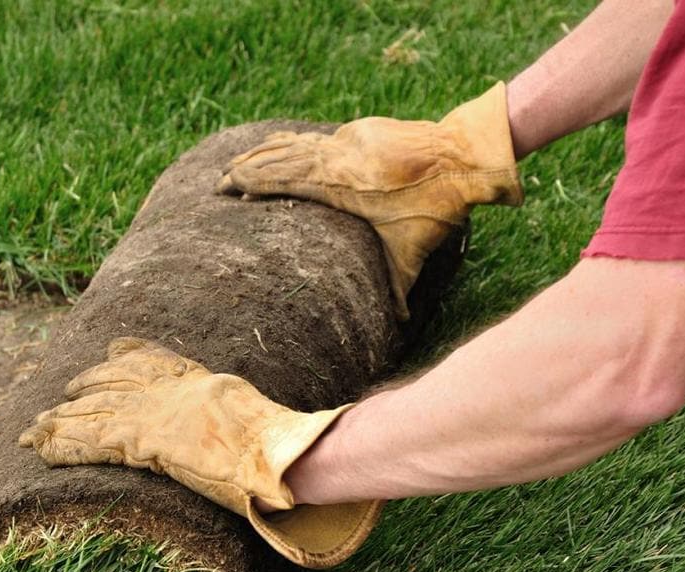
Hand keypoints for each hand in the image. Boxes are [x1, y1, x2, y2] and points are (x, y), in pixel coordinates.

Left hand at [19, 338, 383, 566]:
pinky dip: (62, 445)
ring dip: (58, 423)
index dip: (124, 357)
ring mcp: (151, 413)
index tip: (109, 351)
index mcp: (195, 382)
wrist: (273, 451)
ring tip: (30, 432)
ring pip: (92, 413)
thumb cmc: (277, 443)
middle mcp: (167, 391)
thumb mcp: (259, 418)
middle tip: (58, 399)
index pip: (151, 360)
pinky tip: (40, 449)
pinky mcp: (139, 441)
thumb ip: (242, 417)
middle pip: (112, 384)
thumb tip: (266, 437)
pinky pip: (90, 442)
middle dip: (81, 391)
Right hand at [217, 82, 521, 319]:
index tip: (227, 187)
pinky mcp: (364, 130)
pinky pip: (319, 138)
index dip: (252, 181)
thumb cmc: (436, 208)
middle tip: (220, 178)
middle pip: (281, 158)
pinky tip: (282, 144)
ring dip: (266, 151)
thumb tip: (400, 328)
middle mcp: (337, 157)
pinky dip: (295, 143)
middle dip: (248, 167)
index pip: (284, 179)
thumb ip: (400, 288)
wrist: (465, 156)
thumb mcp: (412, 253)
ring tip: (240, 159)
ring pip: (297, 143)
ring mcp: (350, 139)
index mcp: (339, 185)